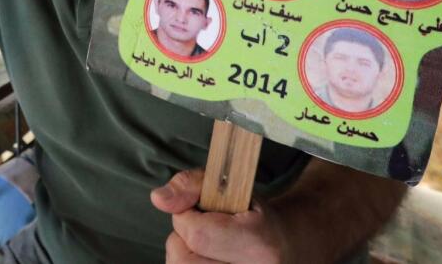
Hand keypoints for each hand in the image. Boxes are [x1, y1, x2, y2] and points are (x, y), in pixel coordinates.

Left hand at [150, 169, 285, 263]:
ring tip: (207, 243)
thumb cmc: (250, 212)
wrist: (283, 245)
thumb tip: (158, 199)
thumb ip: (189, 185)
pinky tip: (205, 257)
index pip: (198, 235)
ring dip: (183, 252)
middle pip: (183, 260)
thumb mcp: (227, 185)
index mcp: (259, 245)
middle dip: (183, 238)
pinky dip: (186, 260)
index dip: (187, 217)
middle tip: (203, 227)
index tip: (199, 209)